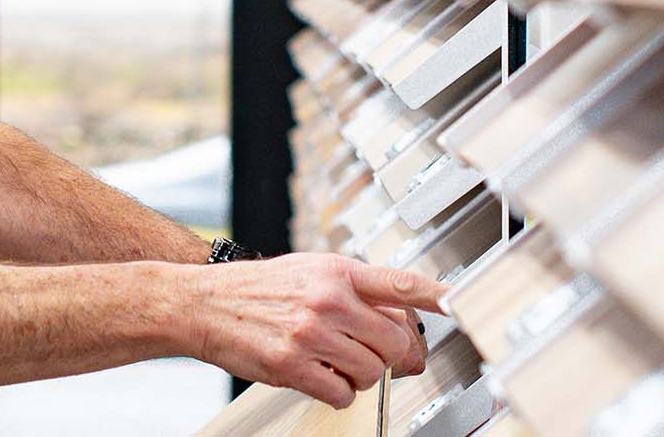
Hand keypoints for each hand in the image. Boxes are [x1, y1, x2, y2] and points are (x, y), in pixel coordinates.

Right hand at [180, 253, 446, 408]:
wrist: (204, 303)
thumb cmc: (258, 289)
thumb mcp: (310, 271)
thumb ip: (355, 291)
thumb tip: (399, 325)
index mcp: (337, 271)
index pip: (399, 283)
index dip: (436, 294)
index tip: (459, 303)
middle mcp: (327, 299)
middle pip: (394, 341)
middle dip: (391, 356)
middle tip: (378, 357)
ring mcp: (310, 332)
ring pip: (371, 371)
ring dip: (361, 376)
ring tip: (337, 363)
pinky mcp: (292, 364)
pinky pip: (342, 392)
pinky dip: (338, 392)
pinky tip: (322, 377)